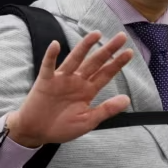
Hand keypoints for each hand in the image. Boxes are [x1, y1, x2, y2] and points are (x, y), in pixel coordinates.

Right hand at [7, 31, 133, 146]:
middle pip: (95, 62)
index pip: (105, 74)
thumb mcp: (88, 121)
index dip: (117, 63)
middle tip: (122, 37)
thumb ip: (106, 109)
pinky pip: (48, 66)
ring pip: (75, 59)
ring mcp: (61, 79)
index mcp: (88, 90)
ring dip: (84, 47)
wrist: (37, 132)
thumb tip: (127, 99)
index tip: (130, 52)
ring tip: (95, 35)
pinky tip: (56, 45)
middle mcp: (77, 81)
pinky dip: (51, 56)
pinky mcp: (45, 81)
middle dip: (108, 50)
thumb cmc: (62, 127)